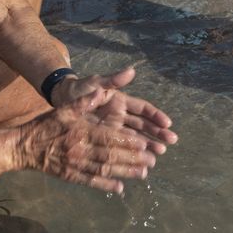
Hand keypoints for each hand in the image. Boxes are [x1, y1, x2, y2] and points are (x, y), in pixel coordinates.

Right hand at [17, 87, 164, 193]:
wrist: (24, 146)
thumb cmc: (46, 124)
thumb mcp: (65, 108)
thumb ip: (85, 101)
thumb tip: (101, 92)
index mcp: (81, 132)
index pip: (108, 137)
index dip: (127, 142)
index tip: (143, 143)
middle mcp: (80, 150)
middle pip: (110, 156)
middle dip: (132, 158)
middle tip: (151, 160)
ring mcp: (75, 165)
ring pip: (104, 170)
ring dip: (125, 172)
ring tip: (143, 173)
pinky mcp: (71, 176)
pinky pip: (91, 182)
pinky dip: (105, 185)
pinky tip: (119, 188)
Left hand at [52, 67, 177, 153]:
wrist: (62, 99)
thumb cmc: (81, 89)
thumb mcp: (96, 83)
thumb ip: (113, 80)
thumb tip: (132, 70)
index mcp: (121, 101)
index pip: (143, 109)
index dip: (156, 115)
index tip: (167, 124)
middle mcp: (121, 115)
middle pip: (143, 125)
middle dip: (157, 133)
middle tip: (170, 142)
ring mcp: (114, 128)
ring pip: (135, 137)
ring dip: (147, 145)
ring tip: (158, 154)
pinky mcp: (105, 138)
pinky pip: (120, 147)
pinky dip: (130, 154)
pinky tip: (139, 163)